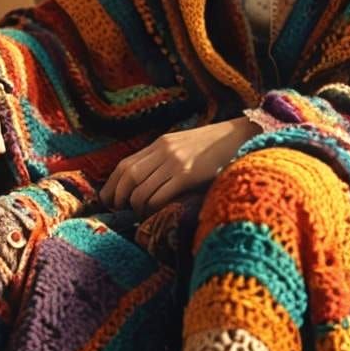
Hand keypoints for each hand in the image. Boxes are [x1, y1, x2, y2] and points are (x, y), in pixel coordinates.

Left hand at [100, 117, 259, 216]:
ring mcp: (175, 162)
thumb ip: (163, 159)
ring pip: (141, 190)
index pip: (124, 165)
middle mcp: (164, 151)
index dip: (112, 185)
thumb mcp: (183, 146)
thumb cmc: (213, 147)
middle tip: (120, 211)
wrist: (240, 137)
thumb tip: (141, 183)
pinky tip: (158, 212)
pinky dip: (153, 208)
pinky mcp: (188, 175)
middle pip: (127, 177)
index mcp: (161, 144)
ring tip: (142, 214)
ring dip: (137, 207)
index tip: (109, 200)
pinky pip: (160, 196)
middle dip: (118, 198)